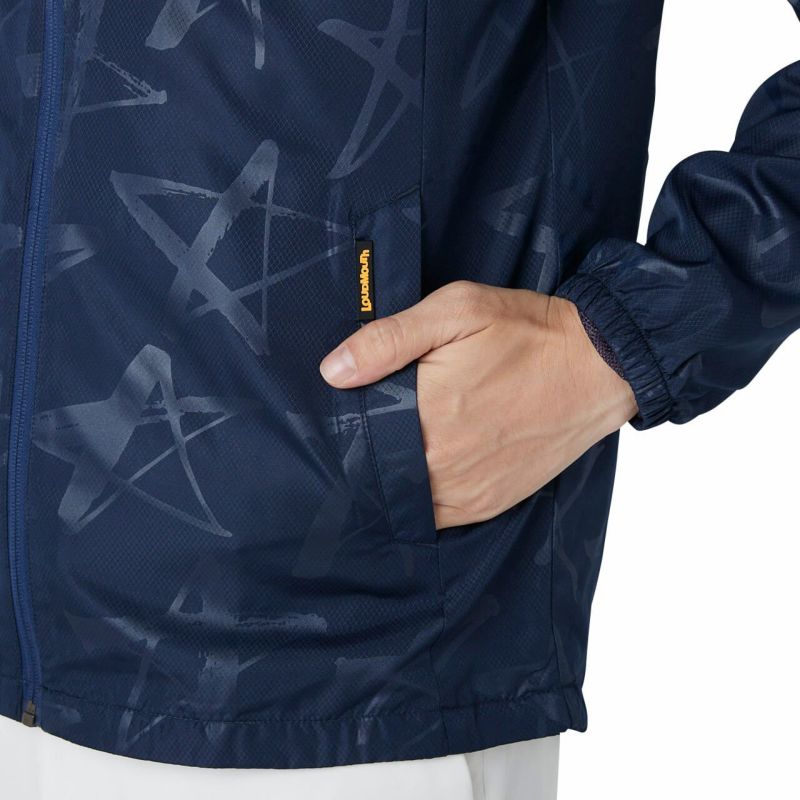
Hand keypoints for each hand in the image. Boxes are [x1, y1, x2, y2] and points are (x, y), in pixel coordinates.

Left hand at [320, 281, 637, 529]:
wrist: (600, 366)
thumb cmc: (527, 333)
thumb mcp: (457, 310)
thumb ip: (389, 340)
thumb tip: (333, 371)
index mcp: (427, 411)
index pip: (358, 435)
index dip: (347, 426)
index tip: (348, 412)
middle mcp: (443, 460)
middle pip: (377, 471)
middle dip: (367, 453)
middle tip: (372, 429)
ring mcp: (467, 489)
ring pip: (403, 499)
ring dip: (392, 481)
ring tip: (398, 449)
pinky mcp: (489, 504)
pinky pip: (437, 516)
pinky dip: (422, 498)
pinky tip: (425, 472)